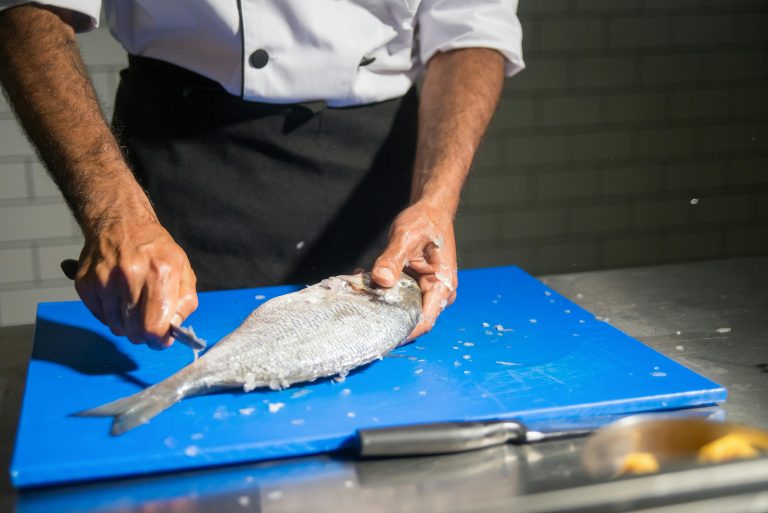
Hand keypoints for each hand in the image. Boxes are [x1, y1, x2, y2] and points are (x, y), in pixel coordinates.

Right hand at [74, 219, 197, 349]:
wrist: (121, 223)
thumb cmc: (156, 250)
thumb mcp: (183, 270)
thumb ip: (185, 303)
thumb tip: (173, 330)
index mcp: (160, 272)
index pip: (154, 326)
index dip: (159, 339)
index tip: (161, 338)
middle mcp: (130, 275)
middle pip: (134, 331)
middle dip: (144, 334)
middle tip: (148, 321)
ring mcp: (104, 279)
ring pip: (116, 327)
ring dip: (127, 324)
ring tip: (133, 304)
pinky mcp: (85, 283)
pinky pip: (100, 317)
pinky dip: (111, 314)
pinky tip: (118, 297)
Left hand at [372, 202, 457, 339]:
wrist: (431, 210)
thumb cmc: (425, 221)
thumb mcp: (405, 238)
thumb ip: (392, 260)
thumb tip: (380, 280)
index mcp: (442, 285)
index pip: (424, 320)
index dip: (404, 332)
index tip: (380, 336)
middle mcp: (437, 292)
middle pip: (411, 317)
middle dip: (386, 315)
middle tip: (361, 309)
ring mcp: (426, 290)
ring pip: (402, 306)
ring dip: (381, 301)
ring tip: (360, 289)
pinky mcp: (416, 285)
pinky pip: (398, 295)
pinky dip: (382, 289)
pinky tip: (365, 278)